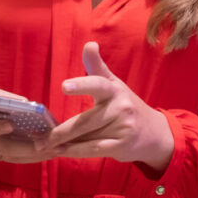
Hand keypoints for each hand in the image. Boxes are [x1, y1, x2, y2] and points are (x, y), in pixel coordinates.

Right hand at [0, 86, 58, 163]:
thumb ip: (0, 99)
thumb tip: (26, 104)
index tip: (10, 124)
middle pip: (6, 149)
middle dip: (32, 148)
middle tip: (55, 143)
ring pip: (12, 157)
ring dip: (35, 155)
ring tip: (57, 149)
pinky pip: (8, 157)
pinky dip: (26, 155)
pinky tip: (43, 150)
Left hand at [41, 42, 173, 171]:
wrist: (153, 132)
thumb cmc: (125, 104)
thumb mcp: (113, 84)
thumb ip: (97, 67)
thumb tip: (89, 44)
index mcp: (114, 89)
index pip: (97, 84)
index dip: (81, 85)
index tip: (64, 86)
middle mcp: (120, 106)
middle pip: (86, 120)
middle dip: (63, 130)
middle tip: (44, 136)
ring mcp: (123, 127)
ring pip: (88, 136)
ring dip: (66, 143)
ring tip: (47, 145)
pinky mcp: (122, 145)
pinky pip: (95, 149)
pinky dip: (76, 151)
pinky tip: (62, 152)